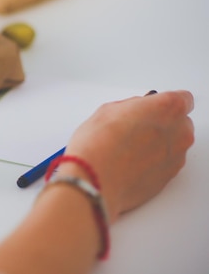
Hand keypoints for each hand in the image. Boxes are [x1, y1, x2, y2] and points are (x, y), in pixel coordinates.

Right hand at [62, 90, 194, 221]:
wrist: (95, 179)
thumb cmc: (98, 144)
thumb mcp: (109, 110)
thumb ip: (132, 107)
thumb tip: (135, 112)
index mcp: (168, 108)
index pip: (183, 98)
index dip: (163, 103)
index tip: (153, 106)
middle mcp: (179, 132)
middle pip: (180, 122)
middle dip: (162, 123)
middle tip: (135, 128)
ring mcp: (177, 157)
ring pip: (173, 144)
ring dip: (157, 144)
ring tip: (128, 148)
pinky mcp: (169, 177)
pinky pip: (166, 164)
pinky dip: (153, 162)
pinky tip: (130, 162)